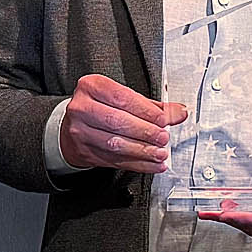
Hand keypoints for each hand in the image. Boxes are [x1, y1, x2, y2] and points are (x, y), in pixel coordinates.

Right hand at [60, 74, 187, 172]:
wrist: (72, 127)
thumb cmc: (100, 108)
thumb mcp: (122, 98)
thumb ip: (151, 105)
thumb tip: (178, 112)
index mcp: (92, 87)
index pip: (122, 98)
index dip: (146, 111)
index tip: (164, 119)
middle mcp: (82, 108)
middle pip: (117, 121)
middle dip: (145, 131)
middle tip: (163, 137)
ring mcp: (80, 132)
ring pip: (115, 144)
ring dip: (142, 150)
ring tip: (160, 153)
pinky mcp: (85, 152)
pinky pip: (115, 160)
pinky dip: (137, 164)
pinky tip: (152, 164)